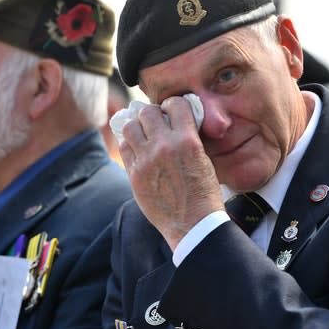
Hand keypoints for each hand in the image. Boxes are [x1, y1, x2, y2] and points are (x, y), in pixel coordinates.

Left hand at [120, 96, 223, 248]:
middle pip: (147, 112)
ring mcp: (146, 160)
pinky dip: (129, 144)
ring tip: (143, 133)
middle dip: (152, 113)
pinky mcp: (134, 174)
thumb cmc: (204, 193)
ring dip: (137, 126)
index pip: (175, 104)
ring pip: (130, 126)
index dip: (173, 105)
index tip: (172, 111)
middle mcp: (164, 146)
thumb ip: (190, 138)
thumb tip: (177, 121)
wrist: (193, 224)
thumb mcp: (204, 159)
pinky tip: (138, 149)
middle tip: (155, 121)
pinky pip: (124, 147)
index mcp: (187, 140)